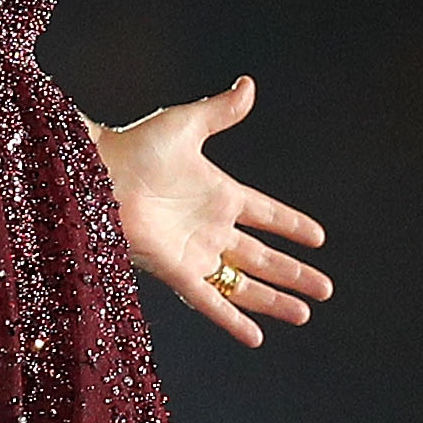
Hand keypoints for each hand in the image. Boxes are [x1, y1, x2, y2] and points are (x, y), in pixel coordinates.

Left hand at [92, 77, 330, 345]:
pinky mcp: (175, 271)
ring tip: (304, 315)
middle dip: (294, 273)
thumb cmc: (134, 145)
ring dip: (274, 301)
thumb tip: (248, 85)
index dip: (290, 226)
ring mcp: (194, 252)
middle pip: (262, 257)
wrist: (96, 173)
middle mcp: (210, 228)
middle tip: (325, 289)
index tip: (318, 238)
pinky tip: (256, 338)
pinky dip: (232, 320)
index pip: (264, 215)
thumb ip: (220, 112)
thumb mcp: (186, 125)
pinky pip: (210, 301)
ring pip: (243, 284)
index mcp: (218, 193)